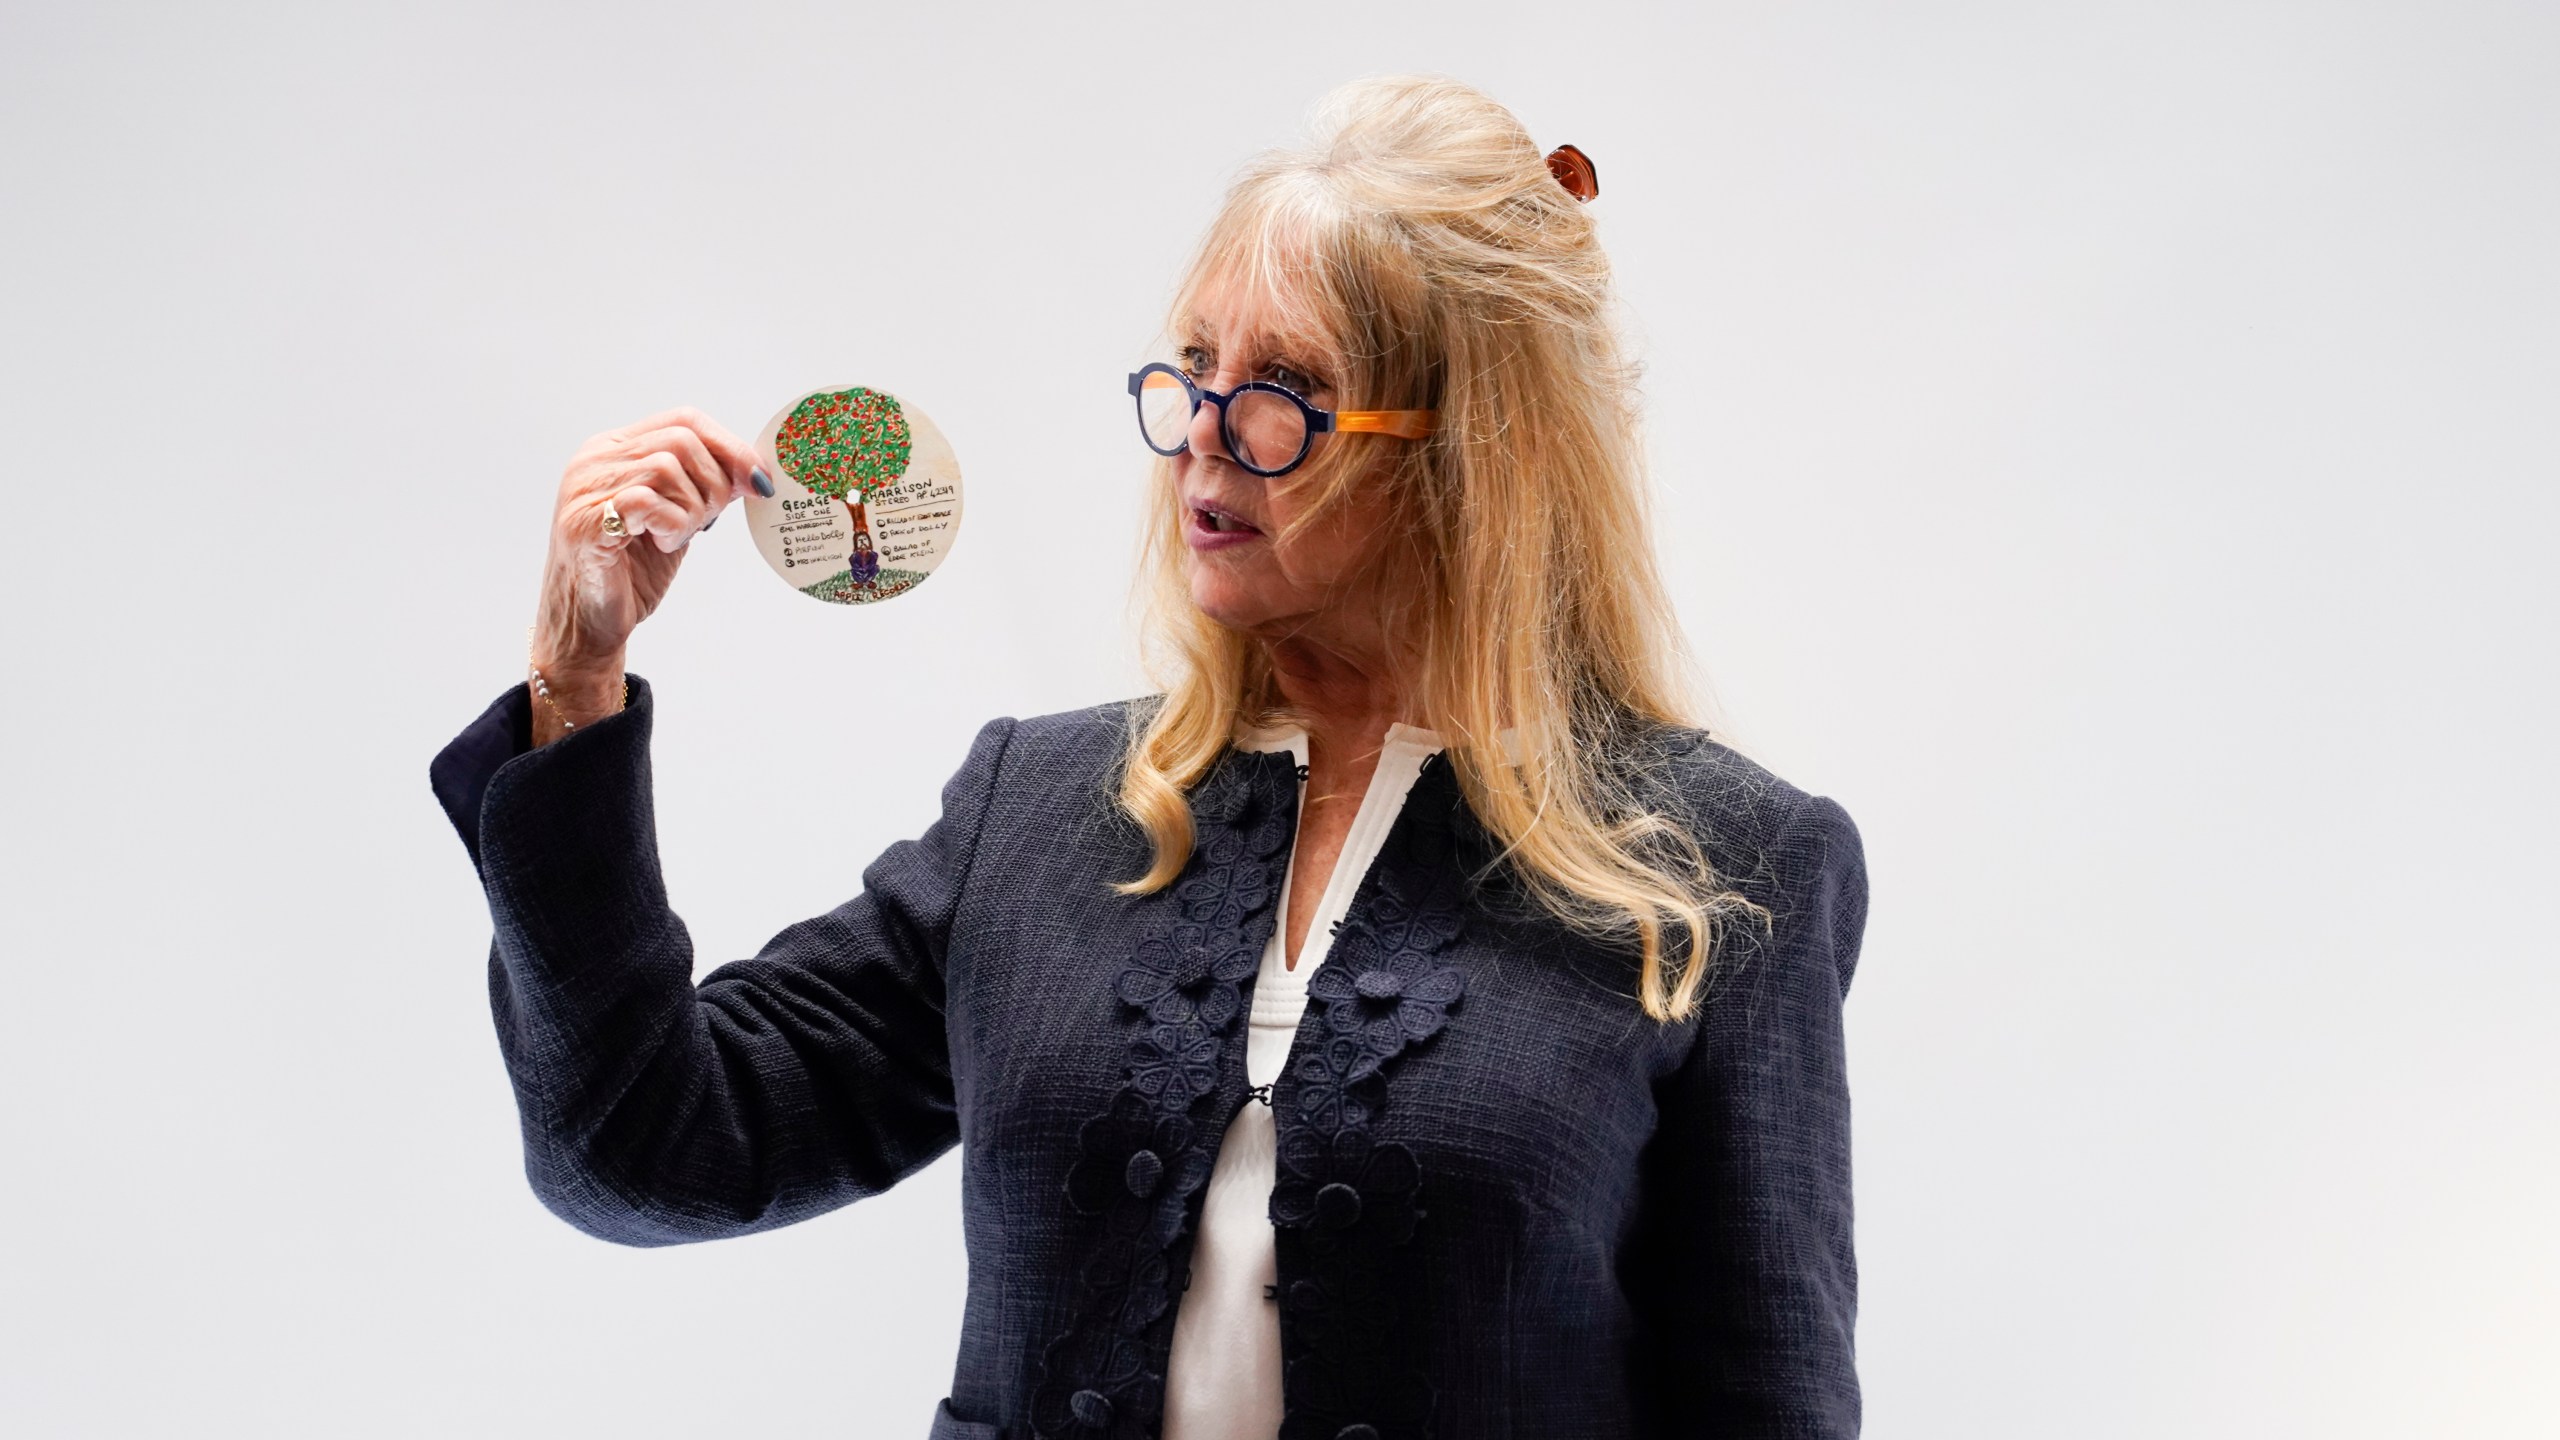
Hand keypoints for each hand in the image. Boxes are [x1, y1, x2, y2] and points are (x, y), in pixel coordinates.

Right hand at [528, 407, 767, 721]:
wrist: (590, 625)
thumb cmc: (630, 573)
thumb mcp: (676, 519)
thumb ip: (702, 489)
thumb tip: (753, 471)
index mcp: (615, 450)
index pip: (683, 420)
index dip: (729, 445)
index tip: (758, 480)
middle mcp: (595, 460)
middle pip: (682, 440)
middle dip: (715, 483)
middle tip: (708, 522)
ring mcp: (585, 488)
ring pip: (667, 467)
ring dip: (691, 509)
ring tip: (675, 537)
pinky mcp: (585, 521)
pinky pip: (648, 501)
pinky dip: (672, 525)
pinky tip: (661, 544)